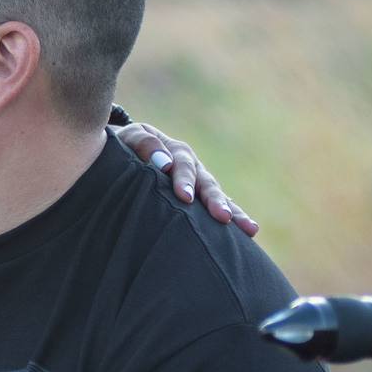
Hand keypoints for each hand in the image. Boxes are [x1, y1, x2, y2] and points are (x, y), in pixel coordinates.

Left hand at [114, 119, 257, 234]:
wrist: (126, 152)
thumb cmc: (122, 148)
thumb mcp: (128, 139)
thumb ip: (143, 144)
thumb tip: (164, 164)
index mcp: (174, 151)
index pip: (181, 165)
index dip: (183, 180)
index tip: (184, 197)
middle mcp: (191, 166)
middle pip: (206, 182)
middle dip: (214, 200)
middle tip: (221, 216)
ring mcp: (198, 181)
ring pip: (217, 195)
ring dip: (232, 210)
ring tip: (248, 228)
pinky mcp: (199, 197)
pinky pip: (218, 205)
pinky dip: (233, 216)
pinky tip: (249, 232)